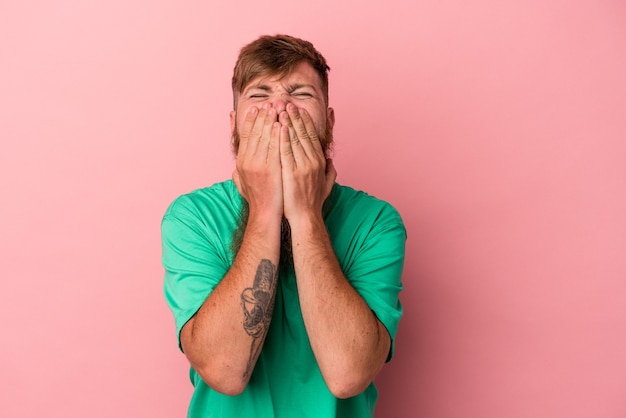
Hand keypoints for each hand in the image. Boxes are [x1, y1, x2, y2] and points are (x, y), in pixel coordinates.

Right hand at [233, 104, 282, 218]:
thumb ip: (239, 173)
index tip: (257, 108)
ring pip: (265, 137)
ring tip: (277, 108)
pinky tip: (282, 124)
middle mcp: (247, 162)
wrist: (265, 215)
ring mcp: (258, 165)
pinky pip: (275, 148)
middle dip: (262, 116)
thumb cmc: (257, 200)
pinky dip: (278, 135)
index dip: (251, 121)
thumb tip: (235, 168)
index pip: (245, 136)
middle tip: (269, 103)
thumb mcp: (242, 184)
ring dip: (271, 120)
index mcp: (241, 162)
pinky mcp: (270, 170)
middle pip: (255, 133)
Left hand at [279, 103, 335, 221]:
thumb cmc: (313, 203)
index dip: (305, 122)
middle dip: (295, 116)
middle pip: (303, 133)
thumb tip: (331, 161)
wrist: (305, 218)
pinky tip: (279, 126)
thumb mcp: (326, 184)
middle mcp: (313, 161)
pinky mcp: (292, 172)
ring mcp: (303, 166)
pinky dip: (283, 138)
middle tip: (286, 102)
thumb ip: (330, 171)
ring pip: (295, 139)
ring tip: (280, 108)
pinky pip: (287, 151)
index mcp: (320, 162)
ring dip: (287, 122)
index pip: (312, 136)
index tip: (299, 110)